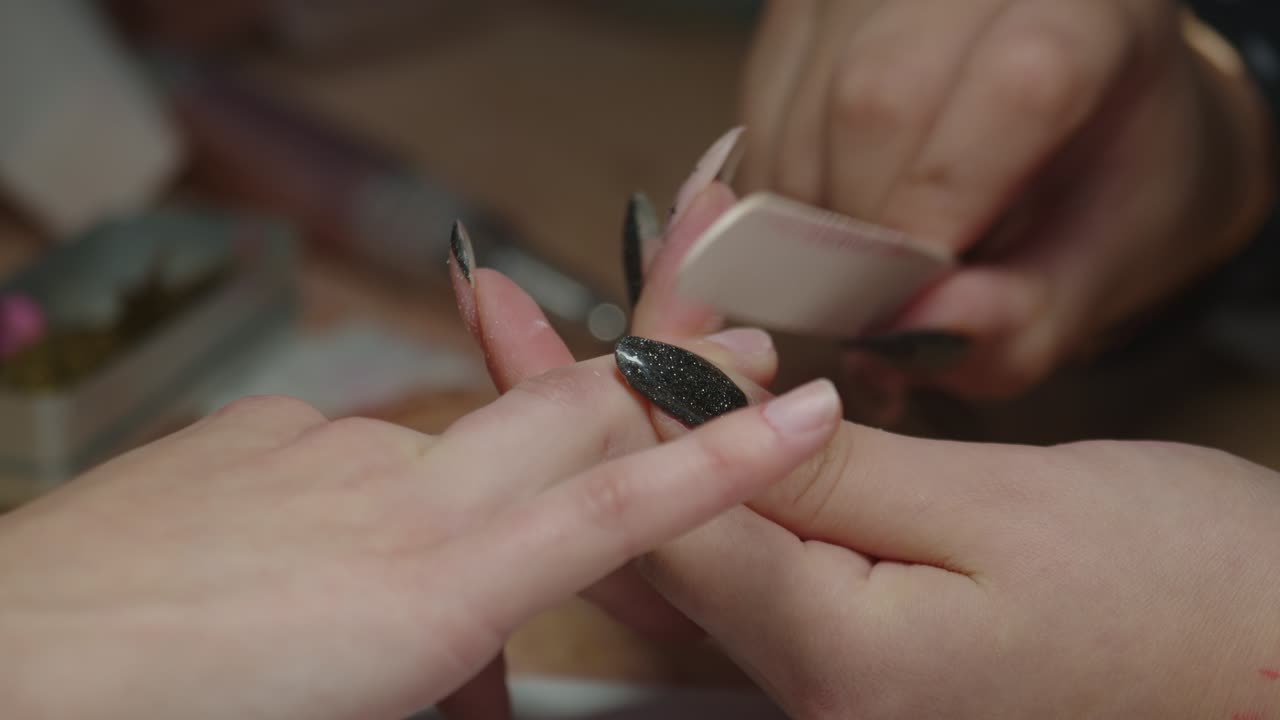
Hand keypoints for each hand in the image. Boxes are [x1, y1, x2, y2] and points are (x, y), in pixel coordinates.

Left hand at [0, 357, 838, 718]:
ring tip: (386, 602)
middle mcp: (399, 490)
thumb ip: (450, 682)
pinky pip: (351, 454)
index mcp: (437, 584)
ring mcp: (327, 444)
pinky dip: (360, 503)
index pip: (623, 506)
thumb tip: (475, 678)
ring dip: (459, 515)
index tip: (808, 403)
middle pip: (565, 413)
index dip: (729, 456)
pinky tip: (292, 560)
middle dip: (645, 397)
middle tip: (705, 383)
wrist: (11, 652)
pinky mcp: (260, 427)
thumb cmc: (183, 711)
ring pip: (447, 457)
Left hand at [478, 259, 1279, 717]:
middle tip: (505, 320)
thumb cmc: (1179, 593)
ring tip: (557, 353)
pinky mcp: (847, 660)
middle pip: (646, 542)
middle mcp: (810, 693)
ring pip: (679, 557)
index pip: (665, 517)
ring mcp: (824, 687)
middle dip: (574, 419)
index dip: (595, 404)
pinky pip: (737, 573)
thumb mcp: (1004, 509)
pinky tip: (660, 432)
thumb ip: (833, 469)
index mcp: (837, 662)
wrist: (1266, 668)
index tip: (531, 318)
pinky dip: (690, 489)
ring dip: (623, 447)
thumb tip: (704, 407)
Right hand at [734, 0, 1274, 399]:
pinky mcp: (801, 1)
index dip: (942, 214)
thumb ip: (1023, 321)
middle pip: (875, 96)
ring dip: (810, 221)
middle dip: (861, 231)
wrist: (1086, 103)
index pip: (1013, 87)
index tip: (912, 301)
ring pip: (800, 110)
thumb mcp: (1102, 266)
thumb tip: (908, 334)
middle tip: (877, 297)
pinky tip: (834, 204)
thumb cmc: (1105, 184)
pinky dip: (779, 188)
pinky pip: (756, 112)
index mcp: (1094, 10)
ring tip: (865, 253)